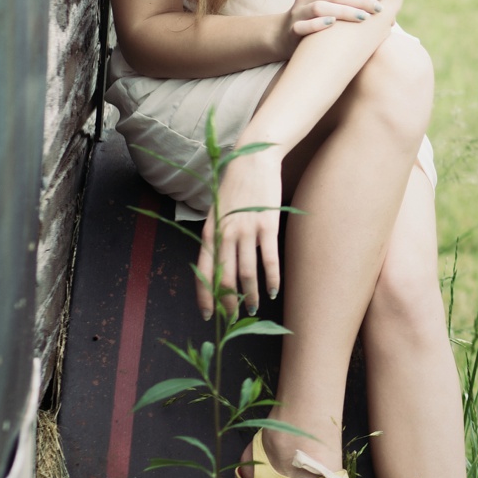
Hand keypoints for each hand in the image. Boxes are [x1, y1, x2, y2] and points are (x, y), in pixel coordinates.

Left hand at [195, 147, 284, 319]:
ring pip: (247, 273)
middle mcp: (225, 234)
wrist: (253, 160)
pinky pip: (269, 260)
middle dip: (229, 301)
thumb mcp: (217, 211)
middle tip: (234, 317)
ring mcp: (246, 231)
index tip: (208, 315)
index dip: (205, 296)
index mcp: (209, 232)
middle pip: (226, 277)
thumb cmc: (235, 186)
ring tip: (254, 307)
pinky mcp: (267, 226)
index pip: (203, 271)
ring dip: (251, 295)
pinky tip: (274, 290)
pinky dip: (272, 279)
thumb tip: (219, 263)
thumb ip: (217, 236)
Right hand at [280, 0, 384, 52]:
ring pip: (320, 7)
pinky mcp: (293, 29)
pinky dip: (318, 24)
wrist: (284, 33)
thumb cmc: (313, 11)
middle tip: (378, 9)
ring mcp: (298, 11)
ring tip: (364, 17)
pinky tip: (333, 24)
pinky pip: (303, 25)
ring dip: (344, 11)